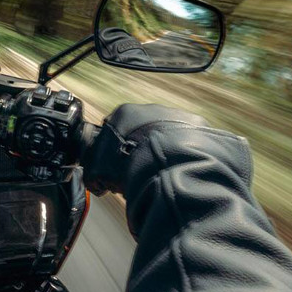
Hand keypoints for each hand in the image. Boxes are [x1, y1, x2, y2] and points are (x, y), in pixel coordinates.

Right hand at [81, 104, 209, 197]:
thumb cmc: (127, 165)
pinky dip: (186, 150)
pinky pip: (189, 138)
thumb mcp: (98, 172)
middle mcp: (149, 108)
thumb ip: (95, 172)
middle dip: (142, 147)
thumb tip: (98, 182)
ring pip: (167, 132)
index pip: (115, 129)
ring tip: (164, 171)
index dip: (116, 150)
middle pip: (143, 129)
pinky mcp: (196, 124)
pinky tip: (181, 167)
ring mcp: (174, 114)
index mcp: (123, 113)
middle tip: (142, 170)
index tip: (119, 166)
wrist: (164, 165)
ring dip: (164, 148)